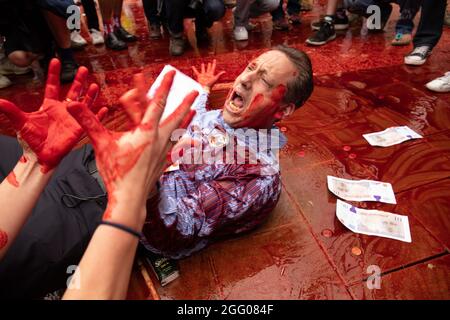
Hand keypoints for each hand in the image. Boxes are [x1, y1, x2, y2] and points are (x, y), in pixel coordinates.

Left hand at [0, 59, 106, 172]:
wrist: (43, 156)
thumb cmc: (33, 139)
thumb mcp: (22, 122)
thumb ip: (11, 110)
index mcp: (50, 105)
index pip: (52, 85)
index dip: (53, 73)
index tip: (55, 60)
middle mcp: (64, 109)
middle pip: (73, 91)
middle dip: (78, 80)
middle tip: (83, 69)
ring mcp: (73, 118)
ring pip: (84, 103)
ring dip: (90, 95)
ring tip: (94, 86)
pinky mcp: (80, 128)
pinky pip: (92, 120)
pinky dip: (98, 115)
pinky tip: (104, 109)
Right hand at [67, 70, 197, 224]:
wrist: (129, 197)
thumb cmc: (116, 172)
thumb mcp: (101, 144)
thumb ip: (88, 122)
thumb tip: (71, 105)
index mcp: (146, 131)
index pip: (157, 103)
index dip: (164, 86)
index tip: (171, 73)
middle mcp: (159, 139)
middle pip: (176, 116)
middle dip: (185, 102)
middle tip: (195, 90)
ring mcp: (163, 152)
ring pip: (178, 131)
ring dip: (186, 119)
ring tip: (195, 111)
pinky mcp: (164, 163)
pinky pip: (177, 149)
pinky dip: (184, 143)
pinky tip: (191, 142)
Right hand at [192, 59, 224, 90]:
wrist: (205, 88)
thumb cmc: (210, 84)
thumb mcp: (215, 78)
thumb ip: (219, 75)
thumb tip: (224, 71)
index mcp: (211, 74)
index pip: (213, 67)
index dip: (214, 63)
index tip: (214, 60)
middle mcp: (207, 74)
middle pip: (209, 69)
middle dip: (209, 66)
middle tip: (209, 63)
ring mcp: (203, 75)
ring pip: (203, 70)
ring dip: (203, 67)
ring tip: (202, 64)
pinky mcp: (199, 76)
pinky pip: (196, 72)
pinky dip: (194, 69)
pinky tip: (193, 66)